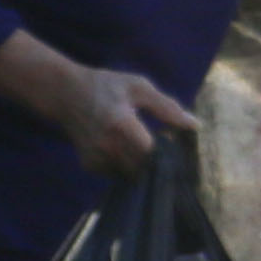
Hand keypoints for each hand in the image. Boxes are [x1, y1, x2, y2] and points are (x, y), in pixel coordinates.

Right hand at [20, 47, 198, 175]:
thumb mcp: (138, 87)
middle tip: (159, 144)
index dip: (167, 154)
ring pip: (132, 174)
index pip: (153, 154)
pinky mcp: (90, 164)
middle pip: (144, 169)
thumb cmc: (106, 86)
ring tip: (140, 143)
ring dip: (142, 165)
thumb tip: (195, 125)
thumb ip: (167, 107)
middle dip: (156, 162)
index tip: (172, 143)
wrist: (65, 94)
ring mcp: (96, 157)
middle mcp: (107, 145)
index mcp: (121, 124)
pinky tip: (125, 147)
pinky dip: (126, 165)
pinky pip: (118, 173)